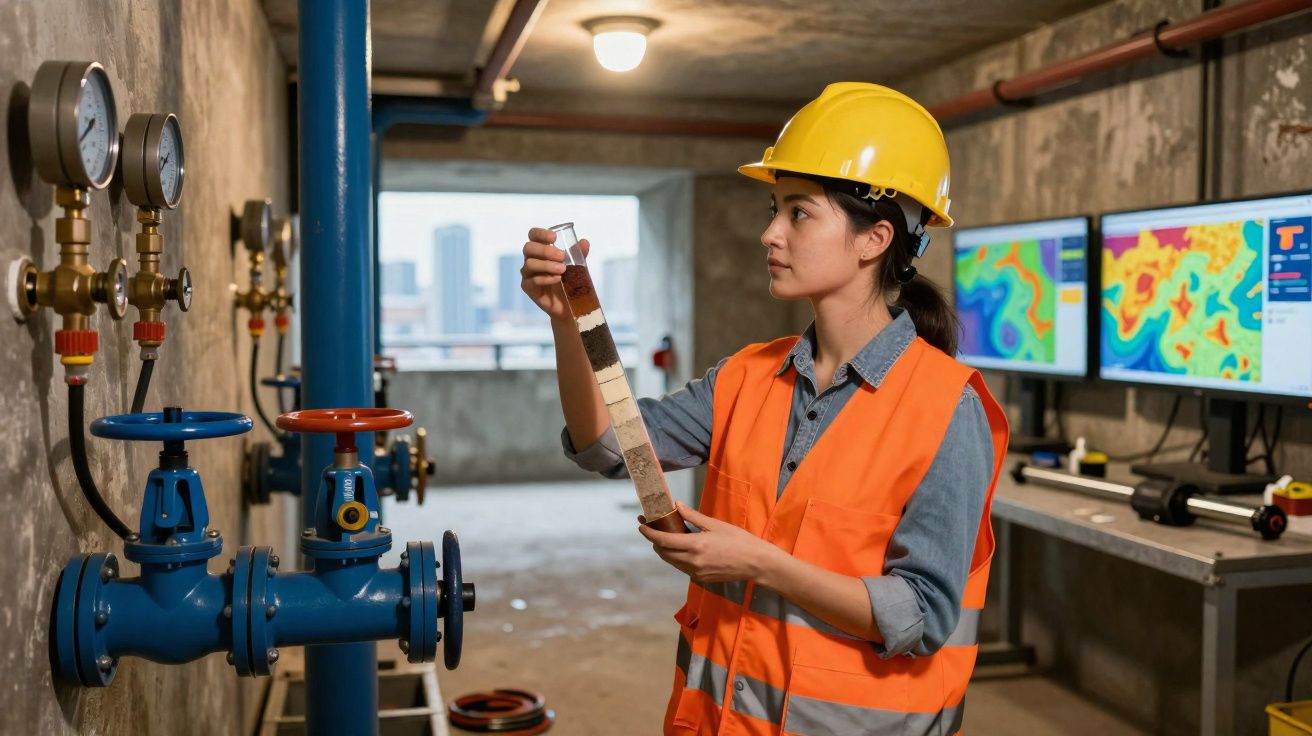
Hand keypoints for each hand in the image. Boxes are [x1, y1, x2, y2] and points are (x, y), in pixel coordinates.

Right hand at [520, 227, 590, 320]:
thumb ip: (579, 254)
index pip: (534, 235)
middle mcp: (531, 259)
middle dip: (545, 250)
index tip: (554, 238)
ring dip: (547, 265)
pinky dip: (545, 279)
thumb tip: (584, 242)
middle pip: (529, 248)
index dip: (540, 233)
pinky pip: (533, 281)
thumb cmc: (570, 280)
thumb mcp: (577, 265)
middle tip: (562, 256)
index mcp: (540, 249)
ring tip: (562, 270)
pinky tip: (557, 279)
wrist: (569, 304)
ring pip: (529, 264)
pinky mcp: (528, 287)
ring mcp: (528, 274)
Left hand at [638, 503, 781, 583]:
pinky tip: (682, 548)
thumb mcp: (715, 525)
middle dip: (654, 541)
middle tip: (652, 527)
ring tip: (665, 536)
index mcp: (695, 545)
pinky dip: (677, 557)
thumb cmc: (739, 540)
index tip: (640, 525)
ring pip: (671, 561)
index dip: (649, 533)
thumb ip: (693, 517)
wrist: (756, 563)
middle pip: (663, 552)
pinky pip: (682, 567)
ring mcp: (696, 572)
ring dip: (664, 550)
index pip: (663, 540)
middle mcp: (692, 561)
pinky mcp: (702, 579)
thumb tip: (676, 506)